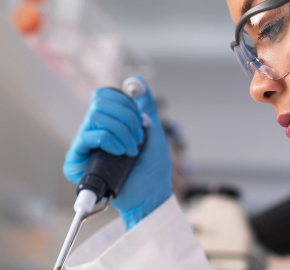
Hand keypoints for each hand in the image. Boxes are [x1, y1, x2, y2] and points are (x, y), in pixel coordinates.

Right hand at [63, 75, 171, 230]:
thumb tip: (135, 80)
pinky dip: (110, 140)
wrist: (151, 192)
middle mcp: (93, 130)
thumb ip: (145, 104)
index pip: (104, 95)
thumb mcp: (153, 129)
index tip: (141, 121)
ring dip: (122, 132)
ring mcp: (84, 145)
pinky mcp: (76, 161)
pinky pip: (88, 136)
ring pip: (96, 117)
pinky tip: (121, 154)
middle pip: (99, 101)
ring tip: (131, 150)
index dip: (125, 103)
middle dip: (127, 118)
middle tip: (138, 138)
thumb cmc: (152, 166)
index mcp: (108, 122)